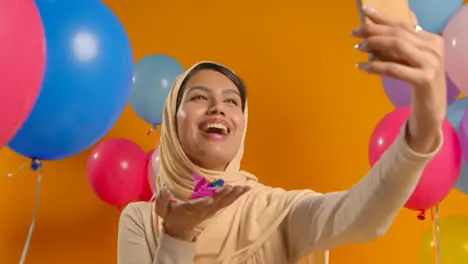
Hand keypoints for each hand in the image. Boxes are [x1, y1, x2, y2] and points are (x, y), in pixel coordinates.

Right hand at [154, 184, 250, 240]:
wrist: (179, 229)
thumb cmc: (171, 216)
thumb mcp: (162, 209)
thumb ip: (162, 200)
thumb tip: (164, 189)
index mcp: (188, 209)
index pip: (196, 206)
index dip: (202, 203)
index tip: (209, 198)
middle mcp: (202, 210)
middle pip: (214, 203)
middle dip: (223, 195)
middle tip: (232, 187)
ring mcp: (210, 210)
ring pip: (224, 202)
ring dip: (234, 195)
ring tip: (244, 187)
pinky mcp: (215, 208)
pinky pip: (228, 202)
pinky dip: (237, 195)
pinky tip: (246, 188)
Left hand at [352, 6, 445, 152]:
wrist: (432, 111)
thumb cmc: (417, 84)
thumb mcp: (409, 62)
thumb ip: (396, 49)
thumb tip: (370, 37)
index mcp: (432, 40)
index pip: (403, 25)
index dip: (382, 18)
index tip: (364, 12)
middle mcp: (434, 48)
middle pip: (398, 33)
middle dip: (373, 30)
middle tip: (354, 32)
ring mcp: (431, 63)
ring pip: (397, 46)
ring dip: (374, 44)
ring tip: (358, 48)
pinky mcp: (424, 79)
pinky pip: (394, 68)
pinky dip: (376, 66)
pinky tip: (361, 67)